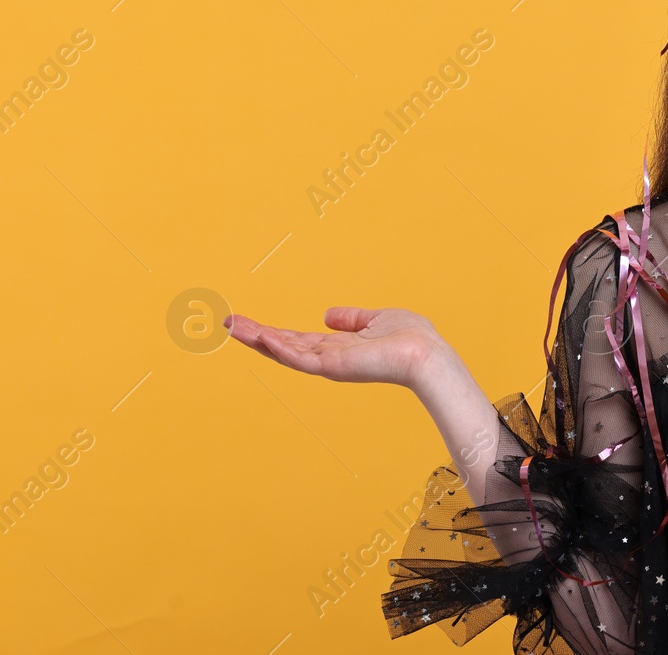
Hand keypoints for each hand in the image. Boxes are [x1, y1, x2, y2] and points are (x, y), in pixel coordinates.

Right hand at [224, 307, 451, 392]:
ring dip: (258, 339)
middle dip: (254, 335)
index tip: (247, 323)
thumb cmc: (410, 338)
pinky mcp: (334, 367)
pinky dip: (281, 348)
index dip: (271, 332)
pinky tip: (263, 336)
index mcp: (336, 347)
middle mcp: (327, 358)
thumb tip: (328, 315)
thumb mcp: (375, 319)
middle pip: (282, 346)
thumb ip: (351, 319)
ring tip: (233, 326)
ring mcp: (329, 364)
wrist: (427, 354)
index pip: (296, 339)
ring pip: (285, 352)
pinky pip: (301, 359)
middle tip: (227, 322)